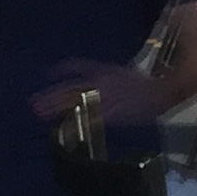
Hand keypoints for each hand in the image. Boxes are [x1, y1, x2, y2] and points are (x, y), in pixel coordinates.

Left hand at [34, 61, 165, 133]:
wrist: (163, 91)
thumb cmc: (147, 86)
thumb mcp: (124, 75)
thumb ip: (107, 78)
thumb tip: (95, 81)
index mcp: (105, 70)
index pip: (78, 66)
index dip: (62, 69)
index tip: (47, 72)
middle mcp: (100, 82)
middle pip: (70, 88)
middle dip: (50, 96)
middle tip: (33, 103)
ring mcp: (103, 97)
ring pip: (74, 103)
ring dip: (55, 109)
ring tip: (39, 113)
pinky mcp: (109, 113)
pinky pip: (87, 119)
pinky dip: (74, 124)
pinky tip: (62, 129)